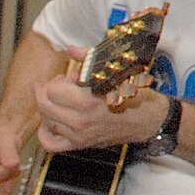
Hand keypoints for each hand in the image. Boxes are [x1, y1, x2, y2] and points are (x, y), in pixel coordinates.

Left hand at [33, 66, 161, 153]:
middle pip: (44, 105)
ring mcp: (79, 135)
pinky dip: (44, 133)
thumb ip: (89, 59)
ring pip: (46, 120)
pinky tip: (51, 122)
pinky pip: (50, 143)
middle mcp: (80, 121)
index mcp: (88, 101)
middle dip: (48, 90)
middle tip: (59, 84)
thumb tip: (70, 49)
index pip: (53, 91)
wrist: (149, 120)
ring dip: (49, 107)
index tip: (71, 77)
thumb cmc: (136, 95)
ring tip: (61, 100)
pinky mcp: (80, 144)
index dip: (59, 80)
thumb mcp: (117, 72)